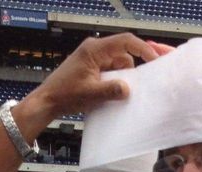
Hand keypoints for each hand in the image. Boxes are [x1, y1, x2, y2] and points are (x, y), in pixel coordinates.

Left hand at [16, 34, 168, 128]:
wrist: (47, 101)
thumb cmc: (64, 94)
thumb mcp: (91, 94)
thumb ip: (111, 90)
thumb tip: (128, 89)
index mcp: (94, 49)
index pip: (126, 41)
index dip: (143, 49)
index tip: (154, 60)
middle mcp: (94, 49)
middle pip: (123, 54)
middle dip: (130, 70)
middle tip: (134, 86)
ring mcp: (92, 58)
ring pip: (117, 64)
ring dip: (120, 77)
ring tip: (116, 93)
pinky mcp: (91, 67)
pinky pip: (109, 70)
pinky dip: (113, 80)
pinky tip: (110, 93)